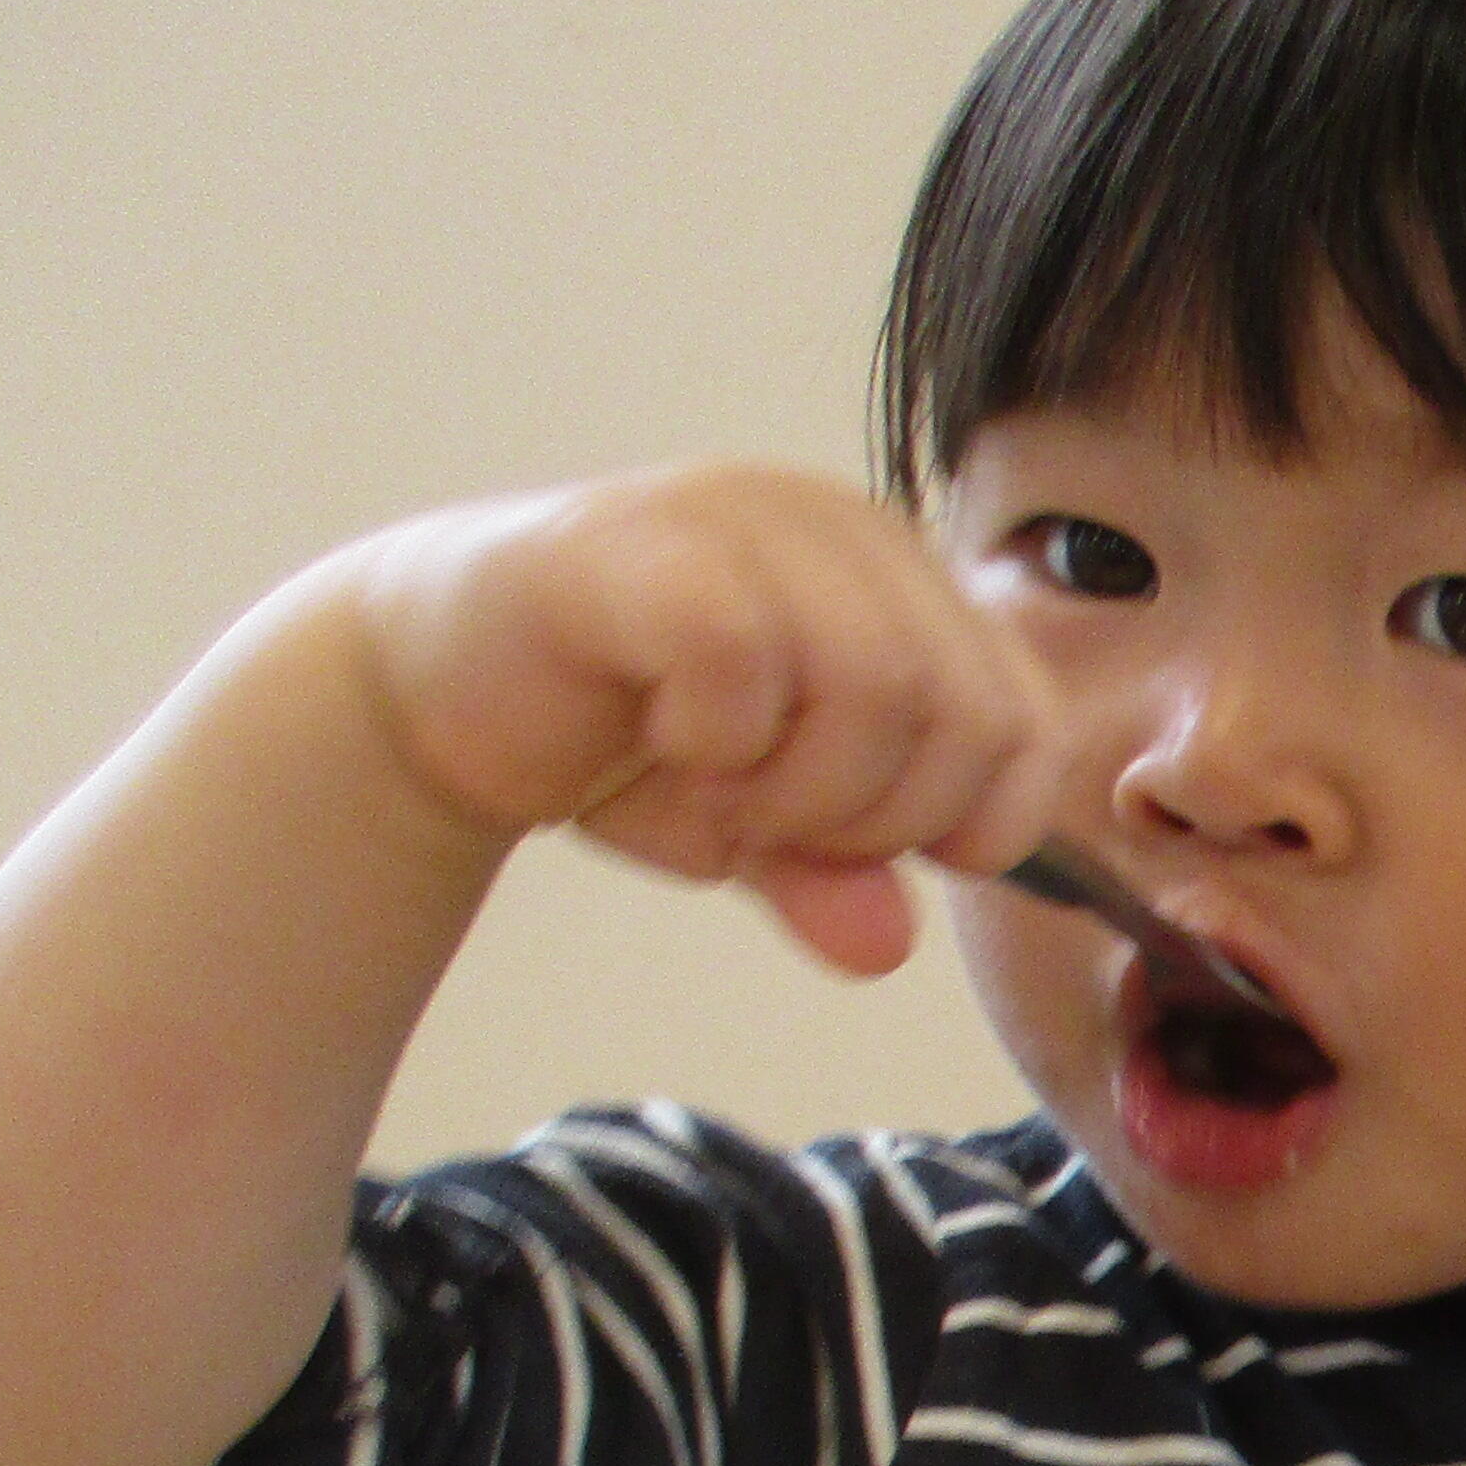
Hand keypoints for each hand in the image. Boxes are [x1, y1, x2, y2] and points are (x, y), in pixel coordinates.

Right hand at [342, 466, 1066, 974]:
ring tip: (716, 789)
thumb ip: (841, 878)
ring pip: (875, 686)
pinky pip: (744, 661)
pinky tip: (666, 742)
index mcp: (903, 581)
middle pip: (966, 716)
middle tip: (776, 827)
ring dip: (795, 790)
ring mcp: (741, 518)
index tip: (875, 852)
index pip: (1029, 723)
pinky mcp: (642, 543)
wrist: (436, 689)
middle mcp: (840, 528)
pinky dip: (715, 742)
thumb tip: (887, 947)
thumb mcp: (760, 830)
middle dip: (880, 820)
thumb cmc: (624, 744)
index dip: (975, 824)